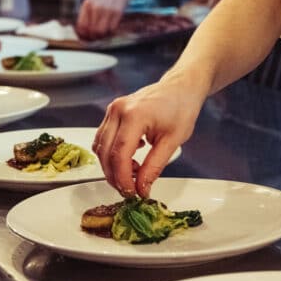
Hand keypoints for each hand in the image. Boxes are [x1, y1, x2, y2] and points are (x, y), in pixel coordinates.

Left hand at [75, 0, 135, 39]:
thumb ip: (87, 12)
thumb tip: (83, 29)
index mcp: (87, 4)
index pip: (81, 26)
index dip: (83, 34)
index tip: (86, 37)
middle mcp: (95, 8)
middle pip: (91, 31)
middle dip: (93, 37)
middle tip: (96, 37)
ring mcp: (106, 10)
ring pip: (101, 32)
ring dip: (102, 35)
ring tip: (104, 32)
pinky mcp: (117, 12)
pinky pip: (112, 29)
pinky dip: (111, 31)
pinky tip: (111, 27)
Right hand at [92, 73, 203, 197]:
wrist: (180, 88)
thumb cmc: (180, 109)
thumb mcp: (173, 141)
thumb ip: (154, 166)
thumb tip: (141, 188)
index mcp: (134, 116)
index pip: (120, 154)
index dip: (123, 178)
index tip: (132, 193)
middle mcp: (118, 111)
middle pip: (105, 153)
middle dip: (115, 176)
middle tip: (130, 190)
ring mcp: (112, 110)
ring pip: (100, 147)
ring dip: (111, 166)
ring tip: (133, 174)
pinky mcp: (112, 113)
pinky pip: (102, 139)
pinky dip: (111, 154)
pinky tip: (130, 159)